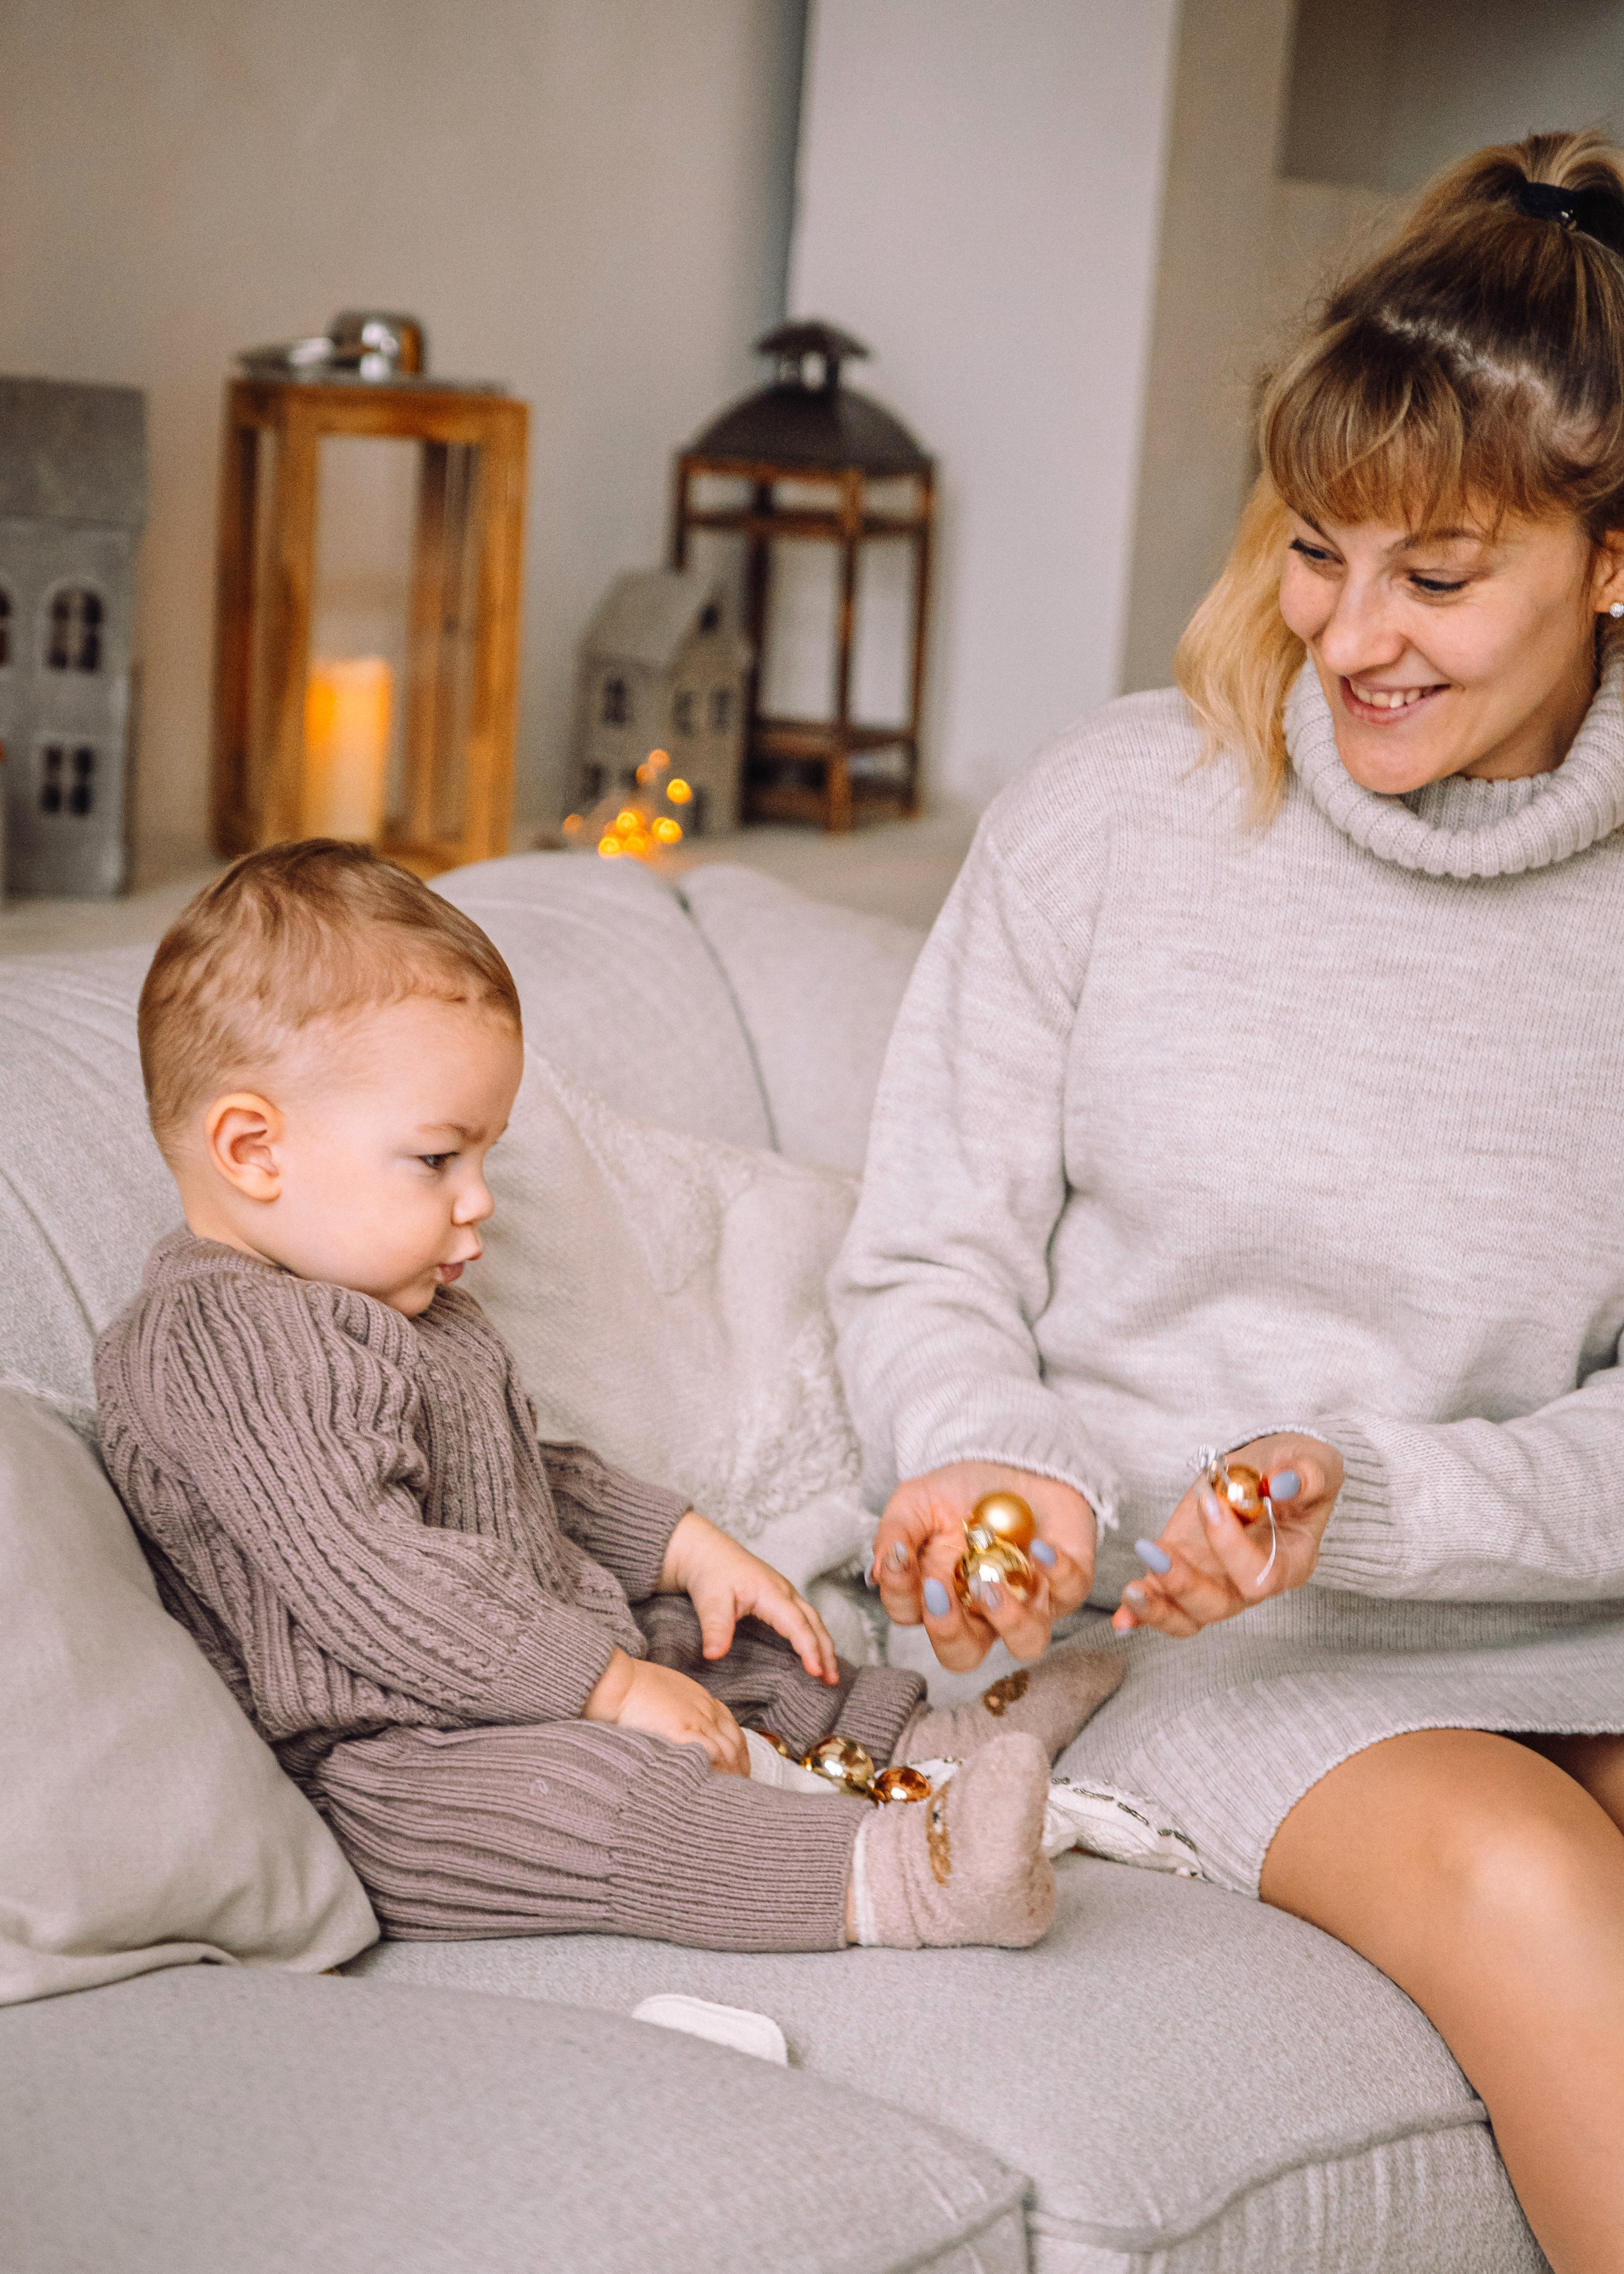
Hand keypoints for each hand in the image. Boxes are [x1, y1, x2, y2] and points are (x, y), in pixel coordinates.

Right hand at [582, 1648, 748, 1773]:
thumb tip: (674, 1731)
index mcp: (701, 1700)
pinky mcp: (684, 1731)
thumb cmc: (630, 1688)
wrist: (617, 1682)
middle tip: (741, 1787)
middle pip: (736, 1741)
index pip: (730, 1728)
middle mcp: (705, 1710)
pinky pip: (713, 1754)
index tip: (737, 1768)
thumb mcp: (663, 1696)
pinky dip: (720, 1770)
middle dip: (741, 1766)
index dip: (737, 1751)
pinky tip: (718, 1786)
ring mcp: (697, 1720)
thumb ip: (676, 1712)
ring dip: (734, 1773)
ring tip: (732, 1795)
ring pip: (729, 1750)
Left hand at [658, 1510, 838, 1685]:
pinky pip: (805, 1618)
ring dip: (824, 1645)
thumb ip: (715, 1627)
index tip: (816, 1672)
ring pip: (813, 1620)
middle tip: (832, 1680)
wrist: (707, 1551)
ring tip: (829, 1674)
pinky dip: (814, 1636)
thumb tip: (714, 1656)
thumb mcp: (710, 1600)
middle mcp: (785, 1592)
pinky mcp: (780, 1597)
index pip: (797, 1624)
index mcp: (771, 1593)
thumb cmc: (711, 1573)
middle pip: (814, 1623)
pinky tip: (813, 1652)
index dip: (808, 1648)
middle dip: (826, 1652)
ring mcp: (785, 1593)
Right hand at [871, 1461, 1096, 1671]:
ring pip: (1025, 1642)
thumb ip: (895, 1532)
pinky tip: (1038, 1545)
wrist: (1015, 1460)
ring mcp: (1028, 1602)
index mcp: (939, 1593)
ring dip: (1007, 1618)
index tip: (899, 1558)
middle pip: (962, 1654)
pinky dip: (1056, 1572)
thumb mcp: (917, 1500)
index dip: (901, 1595)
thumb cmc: (962, 1489)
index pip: (911, 1616)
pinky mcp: (1068, 1583)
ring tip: (990, 1580)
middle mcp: (981, 1610)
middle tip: (938, 1591)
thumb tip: (877, 1571)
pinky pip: (1068, 1592)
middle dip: (947, 1631)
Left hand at [1111, 1434, 1342, 1637]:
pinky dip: (1140, 1614)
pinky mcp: (1185, 1570)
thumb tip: (1284, 1483)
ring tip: (1131, 1591)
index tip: (1210, 1503)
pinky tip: (1121, 1619)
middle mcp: (1250, 1581)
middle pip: (1220, 1606)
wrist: (1269, 1468)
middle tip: (1153, 1549)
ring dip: (1157, 1609)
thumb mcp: (1313, 1462)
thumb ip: (1307, 1475)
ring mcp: (1216, 1581)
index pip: (1261, 1575)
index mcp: (1291, 1561)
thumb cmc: (1297, 1470)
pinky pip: (1165, 1603)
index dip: (1231, 1547)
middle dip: (1184, 1585)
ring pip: (1189, 1617)